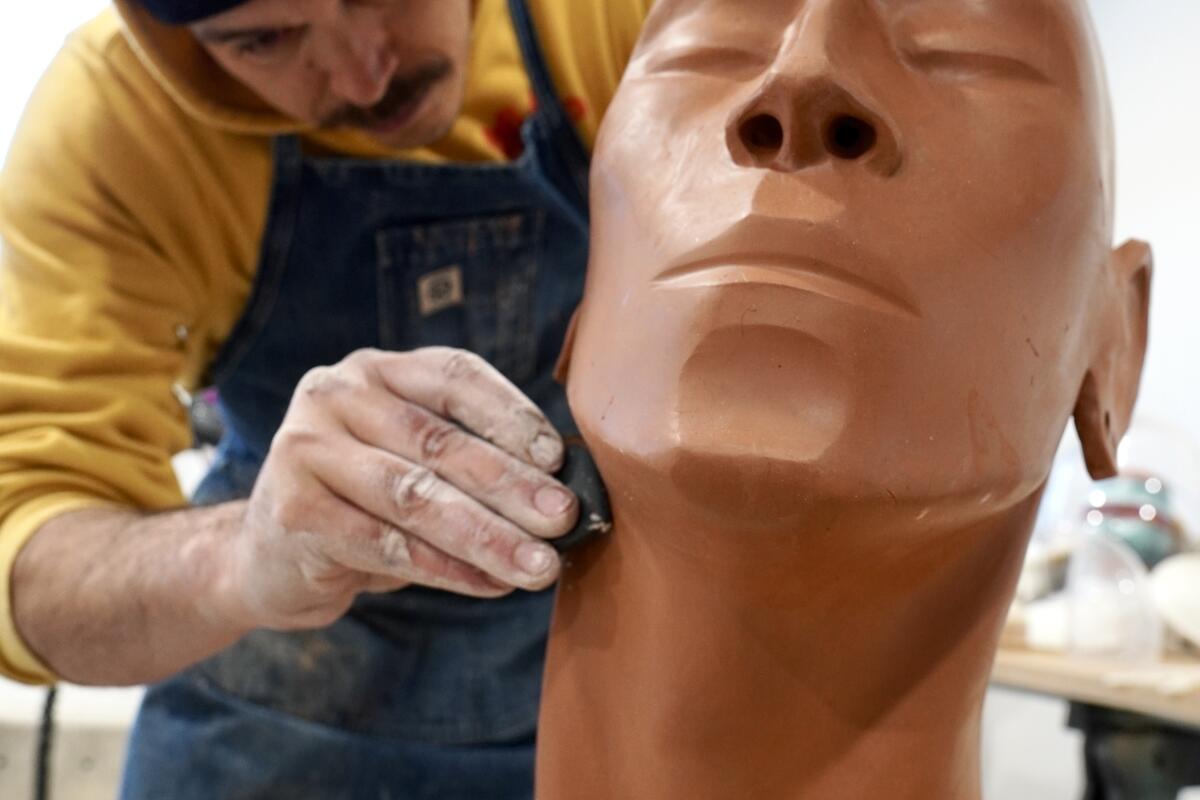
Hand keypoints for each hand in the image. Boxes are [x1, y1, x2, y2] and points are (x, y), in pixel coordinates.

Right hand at [223, 347, 578, 630]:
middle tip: (564, 519)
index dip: (511, 414)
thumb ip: (470, 460)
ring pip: (415, 497)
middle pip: (439, 441)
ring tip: (539, 566)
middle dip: (511, 485)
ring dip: (487, 535)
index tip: (557, 457)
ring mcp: (305, 447)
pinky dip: (446, 569)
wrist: (269, 554)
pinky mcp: (292, 509)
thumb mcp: (412, 462)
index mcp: (377, 370)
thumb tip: (562, 493)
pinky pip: (386, 544)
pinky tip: (490, 585)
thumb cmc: (366, 503)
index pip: (454, 377)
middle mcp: (336, 394)